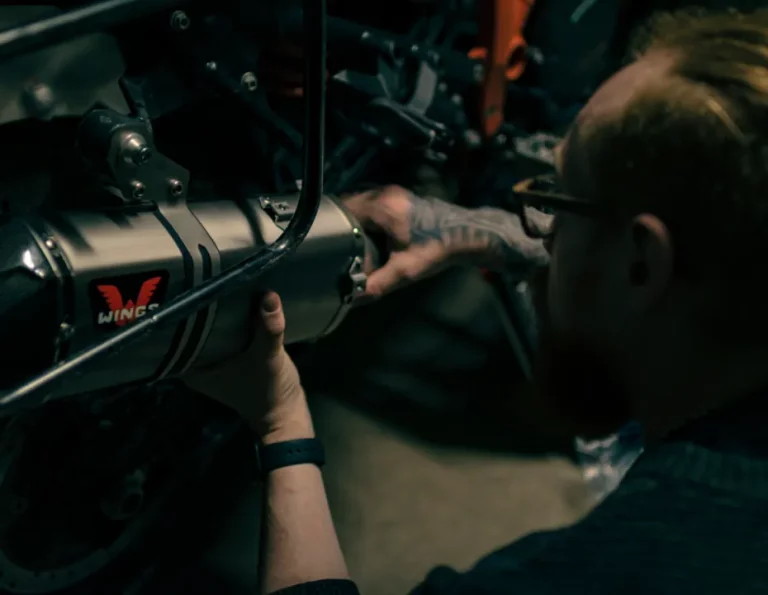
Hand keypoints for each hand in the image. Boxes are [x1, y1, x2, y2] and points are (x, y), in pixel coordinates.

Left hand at [183, 292, 311, 443]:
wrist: (287, 413)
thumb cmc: (268, 391)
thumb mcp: (268, 358)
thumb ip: (268, 328)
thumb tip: (268, 295)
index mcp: (191, 368)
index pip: (176, 331)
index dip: (182, 307)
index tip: (186, 281)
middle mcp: (196, 363)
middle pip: (192, 325)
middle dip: (202, 302)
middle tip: (206, 272)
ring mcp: (213, 359)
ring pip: (210, 326)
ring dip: (217, 308)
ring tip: (220, 278)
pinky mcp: (230, 355)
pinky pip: (224, 330)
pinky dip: (231, 317)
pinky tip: (237, 297)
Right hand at [343, 185, 548, 296]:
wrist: (468, 235)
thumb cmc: (438, 249)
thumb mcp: (406, 270)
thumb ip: (377, 284)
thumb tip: (353, 297)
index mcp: (383, 206)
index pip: (343, 209)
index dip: (331, 226)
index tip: (323, 242)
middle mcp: (385, 194)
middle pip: (349, 204)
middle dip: (340, 224)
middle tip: (330, 245)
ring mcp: (394, 193)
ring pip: (361, 203)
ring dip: (352, 219)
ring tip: (344, 241)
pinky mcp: (401, 198)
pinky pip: (373, 204)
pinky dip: (365, 217)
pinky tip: (365, 234)